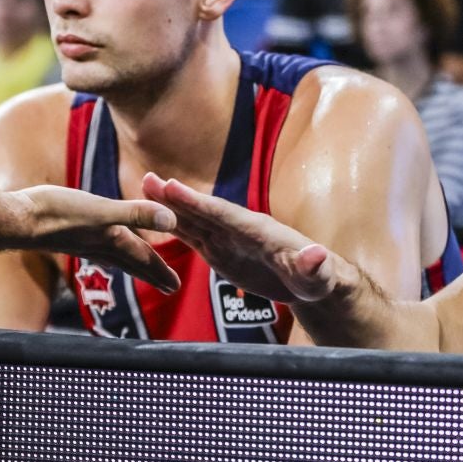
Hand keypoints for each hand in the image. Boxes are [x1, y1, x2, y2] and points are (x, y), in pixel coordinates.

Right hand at [2, 185, 180, 292]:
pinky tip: (102, 251)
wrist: (16, 219)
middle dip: (152, 274)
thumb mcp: (101, 210)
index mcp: (112, 240)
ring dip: (132, 264)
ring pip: (115, 256)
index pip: (143, 259)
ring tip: (142, 269)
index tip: (176, 286)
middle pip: (132, 262)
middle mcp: (98, 245)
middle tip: (170, 287)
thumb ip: (135, 214)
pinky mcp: (68, 235)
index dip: (161, 270)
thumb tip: (171, 220)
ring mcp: (82, 243)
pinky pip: (96, 248)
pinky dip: (107, 252)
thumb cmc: (56, 213)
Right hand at [140, 173, 343, 302]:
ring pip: (194, 220)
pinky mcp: (222, 251)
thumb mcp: (317, 276)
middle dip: (176, 197)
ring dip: (169, 206)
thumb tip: (316, 255)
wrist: (312, 282)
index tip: (173, 187)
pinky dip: (175, 226)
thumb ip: (312, 265)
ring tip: (144, 188)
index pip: (224, 214)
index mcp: (258, 230)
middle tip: (148, 179)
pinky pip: (195, 236)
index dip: (198, 202)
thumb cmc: (318, 278)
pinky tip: (155, 218)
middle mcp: (240, 228)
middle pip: (203, 211)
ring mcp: (229, 238)